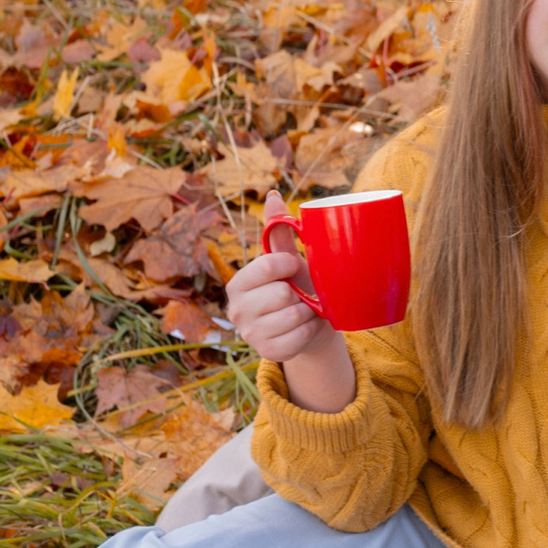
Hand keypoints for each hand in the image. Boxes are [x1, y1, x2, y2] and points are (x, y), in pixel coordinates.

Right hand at [226, 196, 356, 412]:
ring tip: (305, 311)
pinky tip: (304, 328)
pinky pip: (297, 339)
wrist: (311, 325)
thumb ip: (280, 232)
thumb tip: (274, 195)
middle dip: (300, 294)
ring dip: (308, 313)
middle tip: (300, 296)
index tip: (295, 267)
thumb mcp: (290, 260)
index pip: (268, 265)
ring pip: (292, 317)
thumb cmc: (299, 286)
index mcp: (239, 282)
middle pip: (282, 294)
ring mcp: (248, 333)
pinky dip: (308, 332)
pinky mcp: (266, 352)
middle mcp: (236, 308)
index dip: (290, 264)